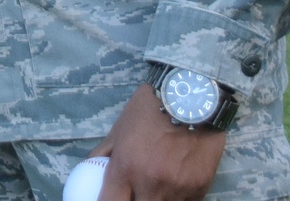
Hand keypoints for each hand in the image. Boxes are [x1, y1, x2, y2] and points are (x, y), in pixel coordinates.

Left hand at [90, 84, 227, 200]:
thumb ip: (103, 155)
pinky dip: (177, 198)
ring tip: (156, 186)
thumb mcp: (119, 129)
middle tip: (135, 194)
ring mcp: (177, 188)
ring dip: (157, 199)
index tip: (111, 200)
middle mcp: (151, 182)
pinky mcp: (199, 189)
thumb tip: (89, 172)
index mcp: (126, 166)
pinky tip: (175, 184)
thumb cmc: (150, 110)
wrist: (193, 99)